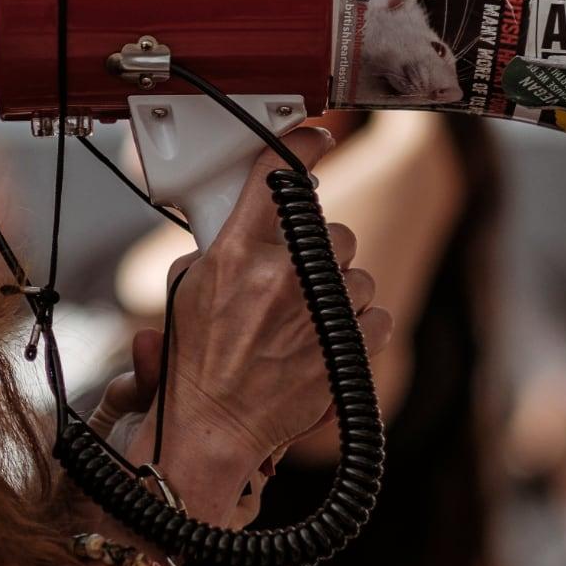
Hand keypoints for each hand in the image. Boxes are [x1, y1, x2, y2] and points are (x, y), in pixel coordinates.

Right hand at [91, 127, 393, 521]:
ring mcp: (318, 313)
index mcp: (237, 253)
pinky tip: (328, 338)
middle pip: (330, 228)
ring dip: (337, 290)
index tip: (315, 138)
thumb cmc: (196, 363)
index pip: (278, 175)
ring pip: (356, 273)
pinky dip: (358, 326)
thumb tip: (252, 217)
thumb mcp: (189, 286)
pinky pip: (376, 314)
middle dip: (317, 247)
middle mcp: (282, 276)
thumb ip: (223, 244)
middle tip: (293, 273)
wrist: (214, 427)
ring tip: (305, 316)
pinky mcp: (345, 349)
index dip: (302, 146)